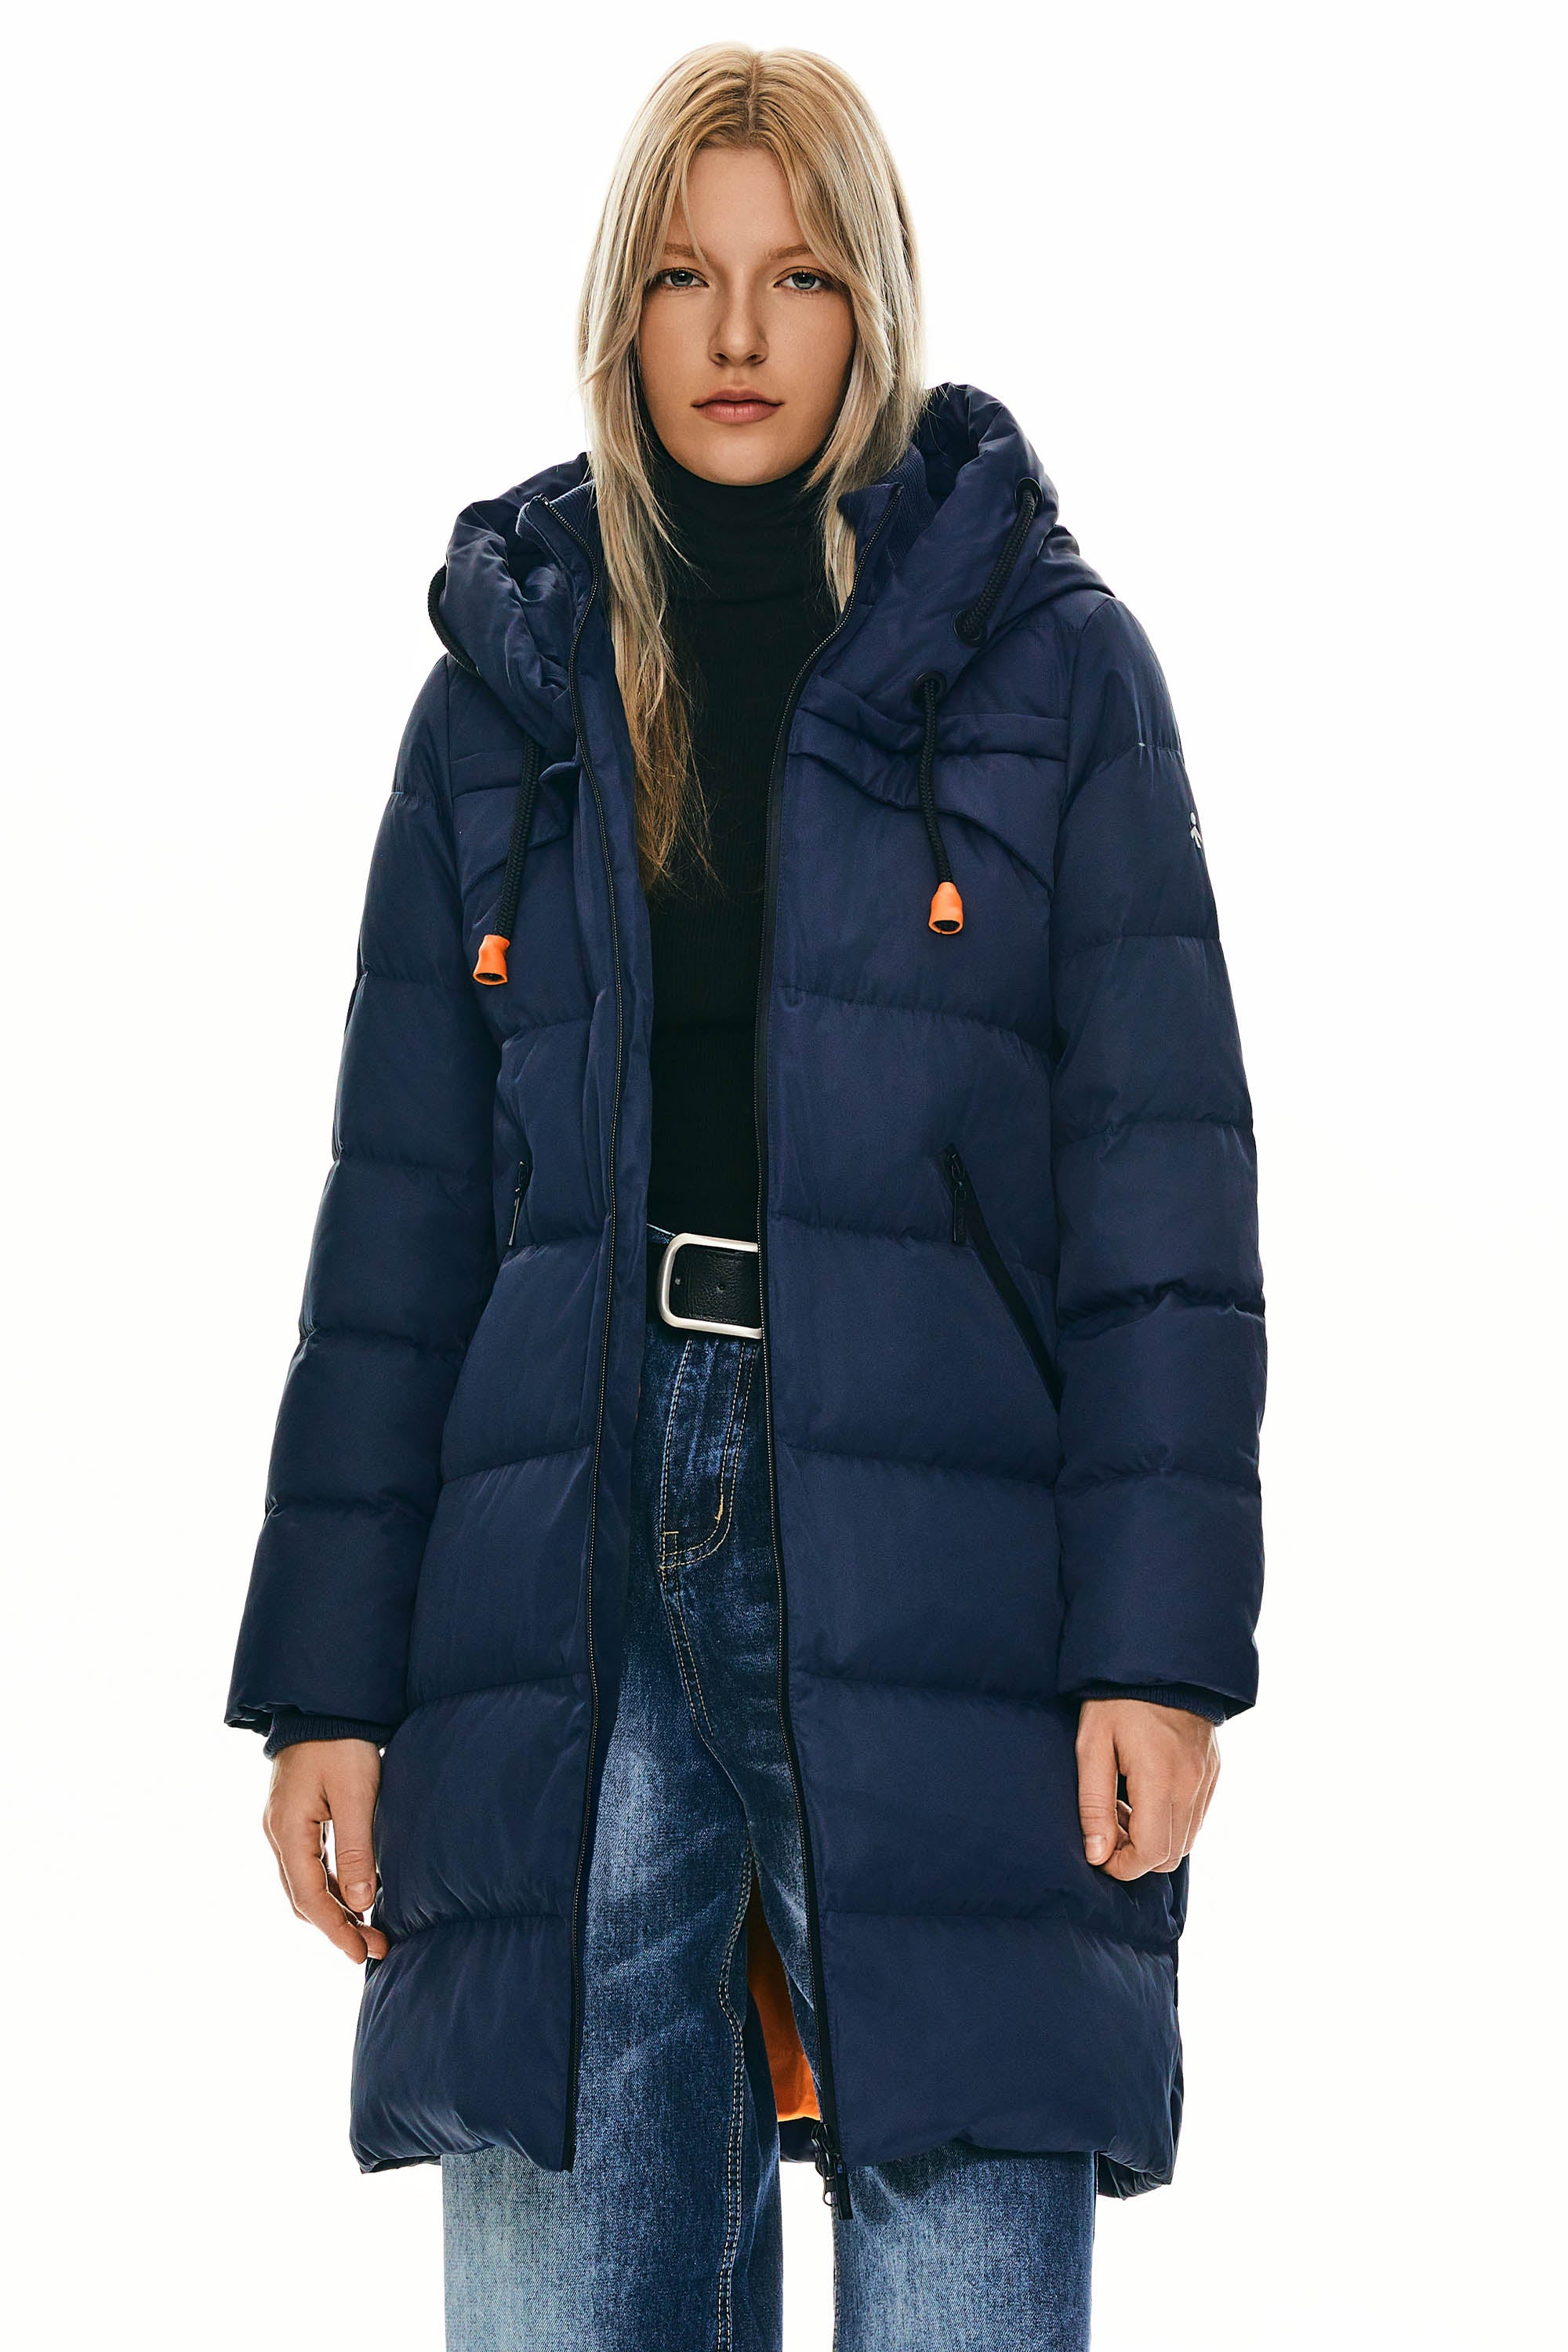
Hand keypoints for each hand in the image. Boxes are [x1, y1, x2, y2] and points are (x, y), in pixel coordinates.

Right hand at [263, 1740, 389, 1961]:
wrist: (322, 1703)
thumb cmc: (341, 1744)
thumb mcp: (355, 1795)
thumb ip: (356, 1849)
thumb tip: (361, 1904)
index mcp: (287, 1832)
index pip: (309, 1899)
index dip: (336, 1931)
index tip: (363, 1954)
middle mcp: (278, 1835)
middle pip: (303, 1898)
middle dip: (337, 1927)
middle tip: (375, 1948)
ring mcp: (284, 1827)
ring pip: (305, 1884)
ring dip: (335, 1910)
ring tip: (369, 1930)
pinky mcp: (296, 1818)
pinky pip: (310, 1865)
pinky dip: (331, 1886)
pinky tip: (355, 1894)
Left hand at [1076, 1699, 1218, 1878]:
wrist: (1159, 1662)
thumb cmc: (1117, 1701)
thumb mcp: (1092, 1746)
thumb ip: (1094, 1804)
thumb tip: (1096, 1855)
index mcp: (1161, 1781)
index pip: (1152, 1854)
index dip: (1122, 1866)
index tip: (1099, 1850)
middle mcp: (1192, 1787)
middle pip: (1171, 1855)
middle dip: (1136, 1854)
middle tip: (1109, 1823)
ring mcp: (1208, 1780)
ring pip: (1186, 1840)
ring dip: (1154, 1838)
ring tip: (1126, 1804)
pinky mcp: (1213, 1773)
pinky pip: (1196, 1817)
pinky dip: (1171, 1821)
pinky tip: (1146, 1793)